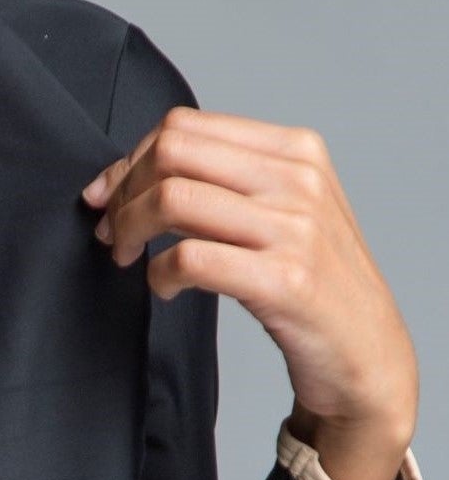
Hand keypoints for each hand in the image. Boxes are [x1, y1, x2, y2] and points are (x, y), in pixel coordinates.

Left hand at [80, 107, 418, 479]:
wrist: (369, 353)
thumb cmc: (313, 281)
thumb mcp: (283, 210)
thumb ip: (222, 181)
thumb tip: (126, 174)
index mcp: (296, 150)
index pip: (185, 125)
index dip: (131, 159)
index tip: (109, 194)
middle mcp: (299, 180)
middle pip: (173, 152)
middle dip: (123, 190)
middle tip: (111, 229)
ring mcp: (296, 229)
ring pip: (173, 199)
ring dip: (129, 229)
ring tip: (126, 256)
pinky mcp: (287, 281)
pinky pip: (190, 258)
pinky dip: (159, 274)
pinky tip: (166, 288)